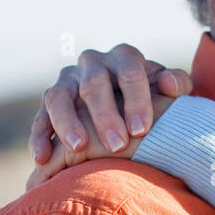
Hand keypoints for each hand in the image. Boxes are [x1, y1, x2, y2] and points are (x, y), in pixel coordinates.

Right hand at [26, 43, 191, 175]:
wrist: (128, 100)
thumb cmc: (154, 97)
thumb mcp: (169, 88)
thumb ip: (176, 84)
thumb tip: (170, 84)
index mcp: (124, 56)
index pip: (129, 72)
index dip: (136, 100)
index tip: (142, 130)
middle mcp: (93, 62)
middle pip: (94, 84)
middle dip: (105, 116)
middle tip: (118, 146)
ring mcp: (68, 80)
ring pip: (58, 96)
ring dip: (67, 123)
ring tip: (79, 149)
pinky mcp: (51, 100)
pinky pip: (39, 117)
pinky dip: (39, 137)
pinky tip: (42, 158)